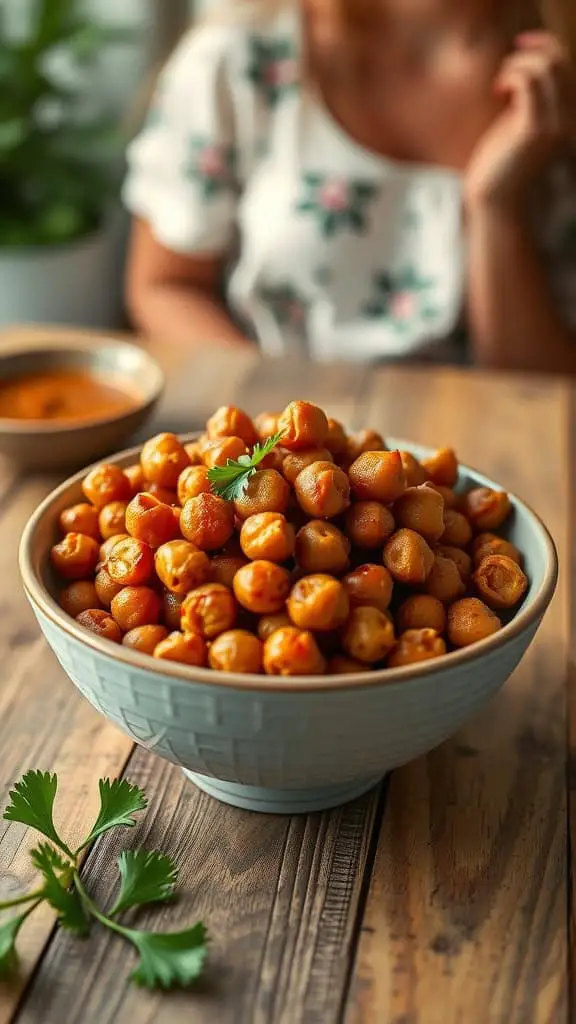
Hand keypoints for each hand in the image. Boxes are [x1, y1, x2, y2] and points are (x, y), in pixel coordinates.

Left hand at [465, 32, 575, 208]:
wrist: (496, 204)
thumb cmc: (501, 170)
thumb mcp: (518, 130)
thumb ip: (527, 106)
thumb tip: (518, 78)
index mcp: (566, 118)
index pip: (567, 67)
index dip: (546, 47)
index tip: (519, 47)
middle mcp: (568, 119)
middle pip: (561, 60)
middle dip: (532, 50)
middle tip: (505, 67)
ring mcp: (555, 124)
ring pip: (547, 66)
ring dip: (518, 64)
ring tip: (501, 85)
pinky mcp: (535, 130)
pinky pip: (529, 82)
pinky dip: (512, 75)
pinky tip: (498, 91)